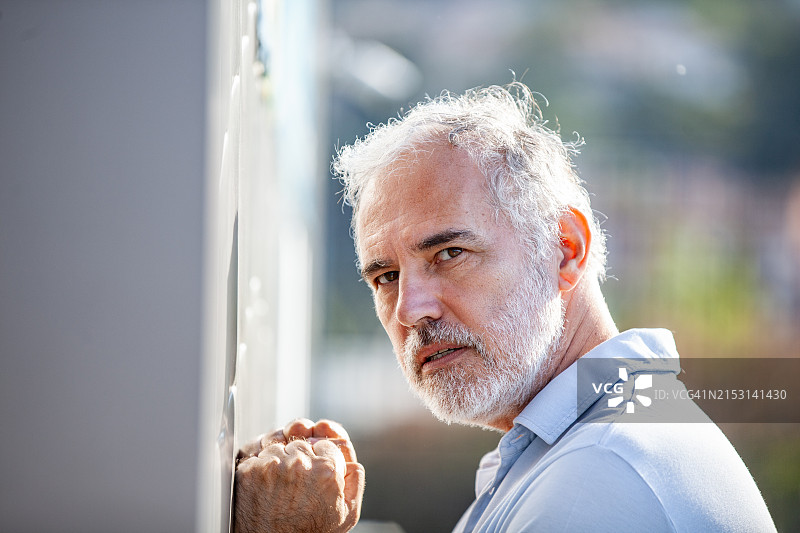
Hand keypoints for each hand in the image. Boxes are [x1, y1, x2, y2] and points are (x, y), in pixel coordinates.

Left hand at [233, 419, 364, 532]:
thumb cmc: (309, 532)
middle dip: (299, 458)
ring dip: (278, 461)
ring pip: (278, 447)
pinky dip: (258, 469)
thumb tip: (352, 463)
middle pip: (301, 443)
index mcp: (328, 470)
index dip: (319, 458)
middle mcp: (301, 463)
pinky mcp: (250, 470)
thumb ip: (354, 482)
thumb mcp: (346, 514)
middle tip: (295, 483)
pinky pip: (256, 457)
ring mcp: (274, 465)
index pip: (325, 444)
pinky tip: (264, 488)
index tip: (313, 472)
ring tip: (279, 487)